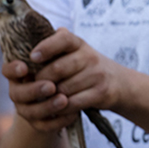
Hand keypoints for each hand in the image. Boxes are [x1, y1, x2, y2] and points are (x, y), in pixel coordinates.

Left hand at [3, 28, 123, 131]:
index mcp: (79, 44)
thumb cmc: (87, 66)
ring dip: (50, 97)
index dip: (46, 47)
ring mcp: (96, 75)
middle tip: (34, 86)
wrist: (119, 82)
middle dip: (42, 80)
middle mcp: (90, 56)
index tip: (32, 57)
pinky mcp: (100, 92)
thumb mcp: (76, 50)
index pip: (63, 39)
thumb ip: (56, 44)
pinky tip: (57, 107)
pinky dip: (61, 108)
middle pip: (57, 69)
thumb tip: (29, 48)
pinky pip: (73, 103)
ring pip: (63, 89)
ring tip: (45, 98)